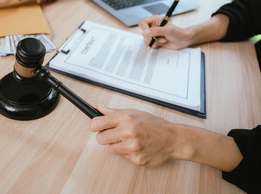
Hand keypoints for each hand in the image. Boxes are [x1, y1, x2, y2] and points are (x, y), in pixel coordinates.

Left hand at [90, 105, 242, 170]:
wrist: (172, 139)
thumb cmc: (154, 124)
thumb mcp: (134, 112)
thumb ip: (114, 112)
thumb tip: (98, 108)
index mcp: (126, 118)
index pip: (97, 123)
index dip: (94, 125)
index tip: (96, 126)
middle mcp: (128, 132)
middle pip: (100, 139)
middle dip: (105, 136)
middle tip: (115, 134)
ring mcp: (132, 147)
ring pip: (110, 149)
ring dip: (116, 145)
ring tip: (128, 140)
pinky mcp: (136, 159)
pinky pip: (122, 157)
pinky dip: (127, 153)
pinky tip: (136, 147)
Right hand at [138, 15, 192, 49]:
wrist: (183, 41)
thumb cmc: (178, 33)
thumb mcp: (168, 31)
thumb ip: (156, 31)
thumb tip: (145, 33)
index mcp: (155, 20)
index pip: (142, 22)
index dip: (144, 28)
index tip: (148, 33)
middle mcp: (152, 27)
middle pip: (143, 33)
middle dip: (151, 37)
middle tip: (160, 37)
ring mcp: (153, 34)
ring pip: (146, 40)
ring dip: (155, 42)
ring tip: (163, 39)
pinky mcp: (154, 41)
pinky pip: (149, 45)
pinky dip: (156, 45)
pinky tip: (162, 42)